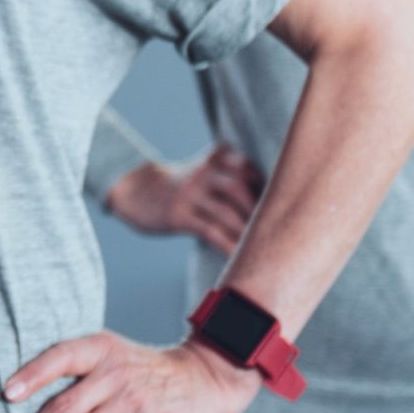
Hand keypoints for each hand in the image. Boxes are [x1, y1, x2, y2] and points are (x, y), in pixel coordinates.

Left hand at [0, 332, 260, 412]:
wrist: (206, 381)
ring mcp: (130, 403)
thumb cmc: (145, 372)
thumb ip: (78, 370)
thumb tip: (22, 398)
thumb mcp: (113, 355)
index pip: (58, 357)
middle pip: (59, 410)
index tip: (3, 396)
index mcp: (98, 349)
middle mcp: (112, 374)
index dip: (31, 375)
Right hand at [104, 147, 262, 255]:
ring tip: (257, 246)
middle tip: (268, 227)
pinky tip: (237, 255)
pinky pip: (209, 231)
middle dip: (256, 210)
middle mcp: (201, 172)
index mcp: (214, 157)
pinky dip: (227, 244)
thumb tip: (274, 204)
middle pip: (237, 188)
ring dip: (245, 232)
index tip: (275, 202)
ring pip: (225, 213)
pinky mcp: (178, 215)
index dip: (263, 187)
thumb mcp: (207, 171)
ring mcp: (188, 194)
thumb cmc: (186, 188)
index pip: (246, 168)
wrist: (138, 192)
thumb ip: (237, 178)